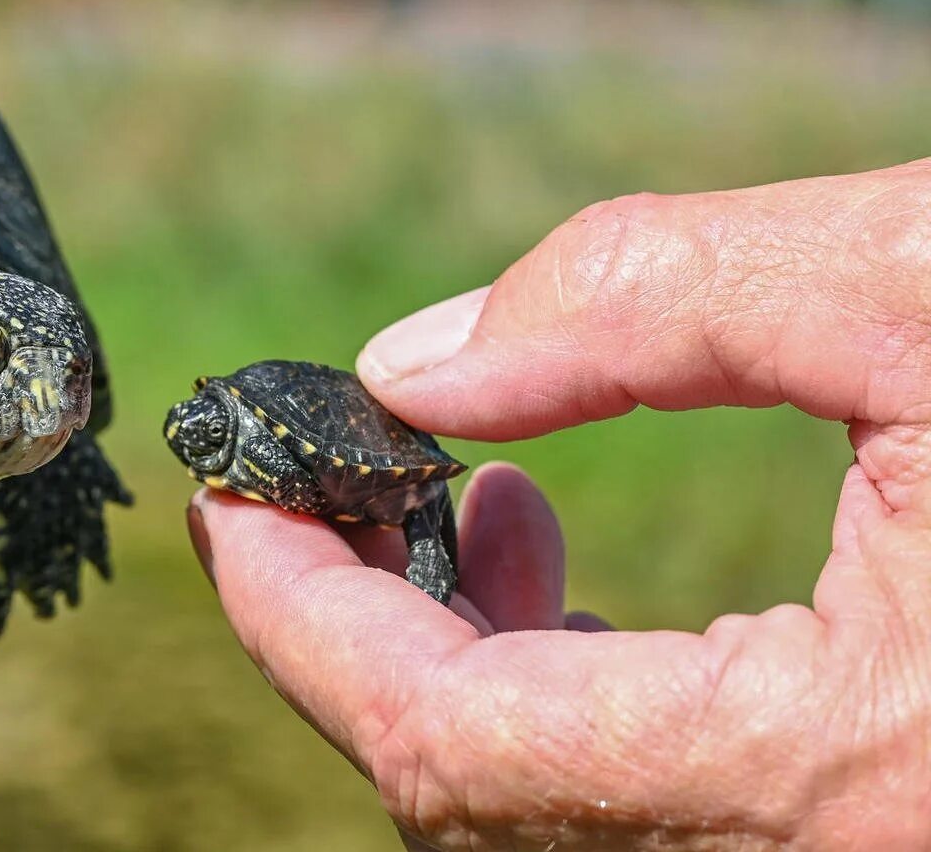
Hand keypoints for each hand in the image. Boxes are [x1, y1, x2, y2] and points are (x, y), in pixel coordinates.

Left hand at [190, 159, 930, 848]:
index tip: (226, 503)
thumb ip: (651, 305)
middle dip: (346, 629)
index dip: (298, 617)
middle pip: (473, 789)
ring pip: (546, 802)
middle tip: (294, 492)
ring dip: (446, 652)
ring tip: (431, 494)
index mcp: (831, 762)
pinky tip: (536, 551)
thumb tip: (414, 369)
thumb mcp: (908, 290)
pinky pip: (640, 796)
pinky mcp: (862, 822)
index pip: (450, 736)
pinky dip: (551, 683)